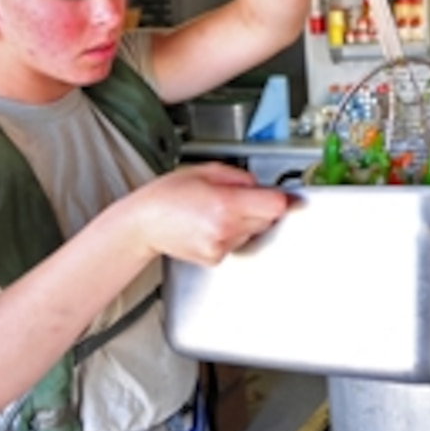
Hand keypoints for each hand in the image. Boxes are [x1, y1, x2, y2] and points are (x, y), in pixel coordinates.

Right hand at [126, 162, 291, 265]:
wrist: (143, 223)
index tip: (286, 196)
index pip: (275, 206)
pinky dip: (230, 234)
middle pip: (268, 219)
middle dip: (260, 207)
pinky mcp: (215, 259)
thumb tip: (260, 186)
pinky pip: (236, 242)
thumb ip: (240, 177)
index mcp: (225, 204)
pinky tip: (208, 225)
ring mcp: (220, 247)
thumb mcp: (206, 171)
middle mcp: (225, 229)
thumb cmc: (167, 195)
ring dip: (244, 221)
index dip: (282, 198)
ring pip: (253, 232)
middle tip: (238, 198)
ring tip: (215, 211)